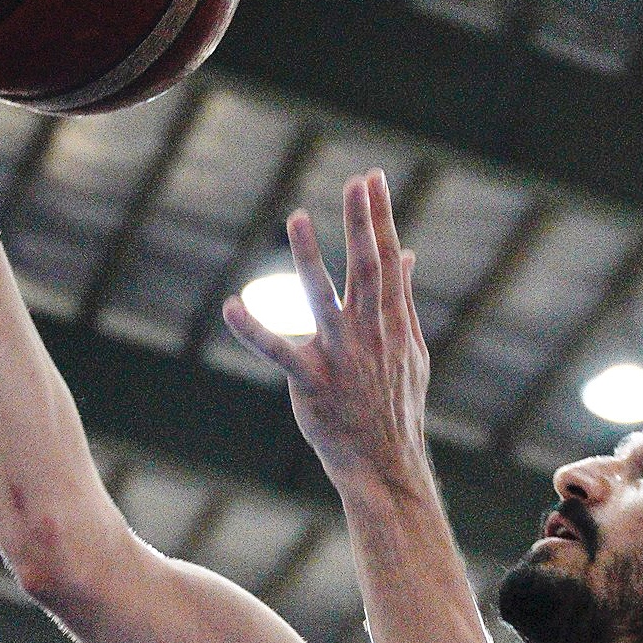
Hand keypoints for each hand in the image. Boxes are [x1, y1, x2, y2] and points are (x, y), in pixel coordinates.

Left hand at [223, 170, 432, 494]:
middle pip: (365, 268)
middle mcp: (368, 333)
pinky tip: (232, 306)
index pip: (387, 259)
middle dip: (362, 224)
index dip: (380, 219)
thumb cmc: (395, 404)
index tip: (374, 181)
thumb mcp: (411, 349)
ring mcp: (340, 355)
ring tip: (297, 217)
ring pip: (321, 298)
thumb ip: (403, 299)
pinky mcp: (312, 381)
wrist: (386, 461)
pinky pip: (279, 351)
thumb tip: (405, 255)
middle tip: (359, 183)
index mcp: (391, 323)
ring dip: (309, 257)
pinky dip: (254, 330)